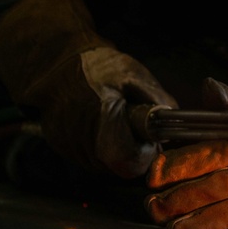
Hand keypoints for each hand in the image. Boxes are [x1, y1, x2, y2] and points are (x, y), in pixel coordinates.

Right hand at [32, 46, 177, 178]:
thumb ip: (156, 99)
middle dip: (130, 150)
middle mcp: (83, 143)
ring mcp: (68, 147)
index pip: (131, 163)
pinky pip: (87, 155)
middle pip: (118, 167)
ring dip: (113, 147)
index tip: (147, 136)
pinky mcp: (59, 145)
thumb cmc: (96, 66)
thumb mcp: (133, 73)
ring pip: (102, 164)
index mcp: (104, 124)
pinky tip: (96, 120)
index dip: (145, 153)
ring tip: (111, 117)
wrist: (55, 61)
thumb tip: (172, 121)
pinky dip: (97, 143)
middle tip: (130, 123)